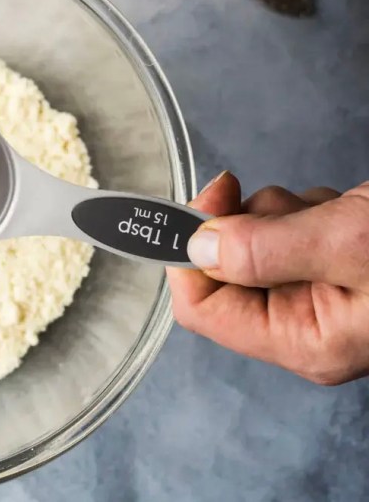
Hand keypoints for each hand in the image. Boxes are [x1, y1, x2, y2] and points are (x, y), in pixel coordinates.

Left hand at [167, 172, 368, 384]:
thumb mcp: (352, 245)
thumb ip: (265, 249)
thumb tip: (194, 246)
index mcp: (303, 340)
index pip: (202, 309)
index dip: (187, 253)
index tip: (206, 200)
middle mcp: (304, 325)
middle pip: (224, 269)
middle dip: (251, 226)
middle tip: (300, 211)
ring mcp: (318, 294)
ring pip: (254, 240)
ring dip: (285, 213)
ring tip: (344, 215)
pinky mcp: (332, 265)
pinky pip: (288, 227)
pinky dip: (310, 209)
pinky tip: (354, 212)